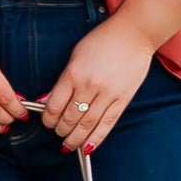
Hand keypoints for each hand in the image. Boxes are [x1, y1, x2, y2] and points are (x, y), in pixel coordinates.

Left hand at [42, 18, 155, 152]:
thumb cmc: (103, 40)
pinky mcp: (122, 99)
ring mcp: (107, 94)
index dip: (48, 119)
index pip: (55, 105)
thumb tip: (48, 101)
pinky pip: (107, 124)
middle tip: (58, 133)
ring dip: (75, 138)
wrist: (134, 34)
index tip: (47, 122)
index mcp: (74, 74)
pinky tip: (88, 147)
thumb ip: (62, 81)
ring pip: (87, 125)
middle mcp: (89, 86)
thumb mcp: (75, 55)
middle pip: (70, 118)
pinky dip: (96, 138)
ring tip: (69, 144)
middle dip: (61, 130)